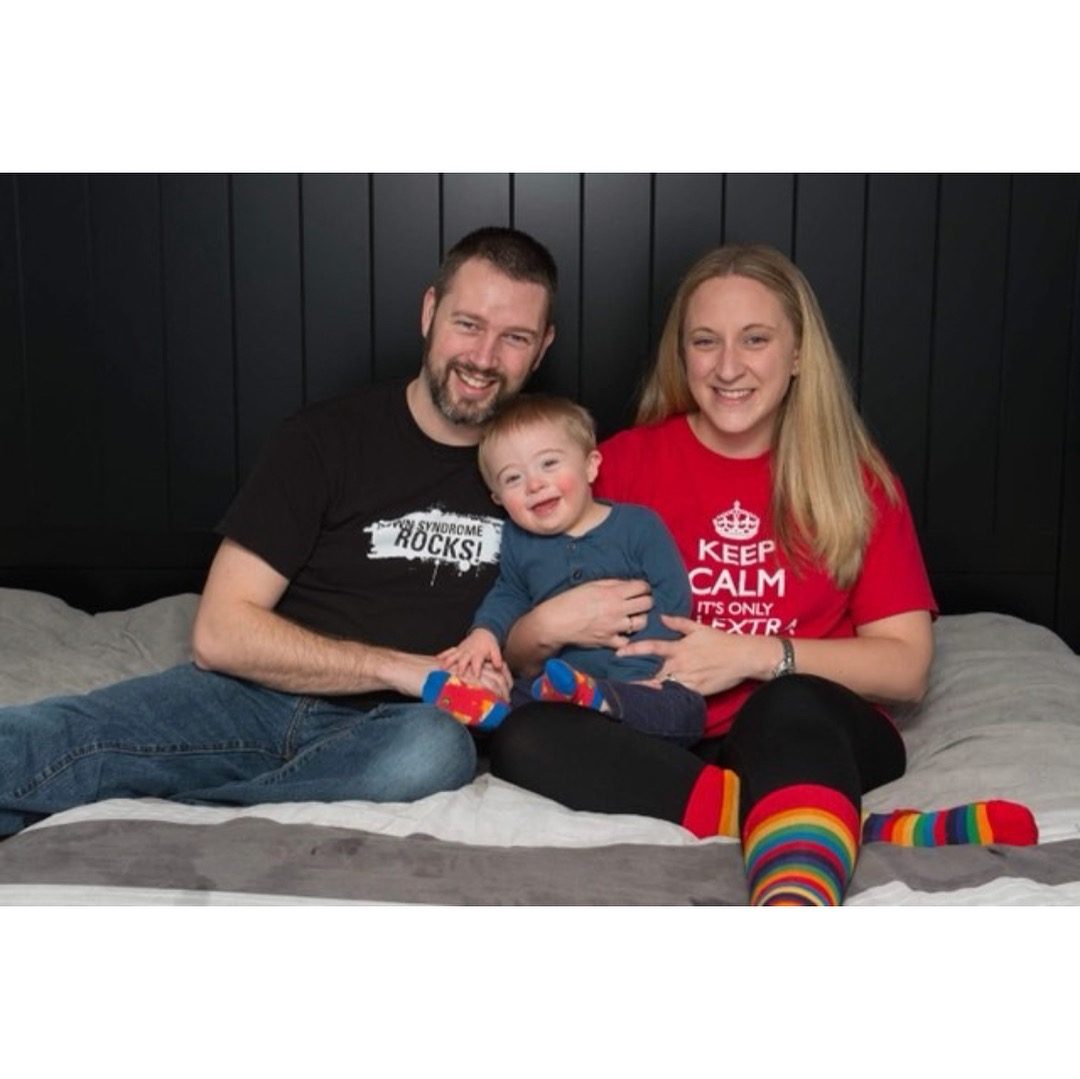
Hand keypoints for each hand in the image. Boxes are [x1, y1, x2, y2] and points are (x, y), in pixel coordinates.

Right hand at [438, 628, 504, 681]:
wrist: (483, 633)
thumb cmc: (489, 644)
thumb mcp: (495, 650)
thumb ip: (497, 658)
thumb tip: (498, 666)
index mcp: (478, 653)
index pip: (477, 662)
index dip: (476, 669)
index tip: (475, 677)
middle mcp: (469, 652)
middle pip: (463, 660)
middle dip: (460, 667)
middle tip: (457, 676)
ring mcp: (461, 650)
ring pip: (453, 655)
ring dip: (448, 661)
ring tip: (442, 668)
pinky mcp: (457, 649)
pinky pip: (449, 651)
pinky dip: (442, 655)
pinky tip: (436, 659)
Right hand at [539, 578, 654, 650]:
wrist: (555, 622)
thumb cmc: (570, 600)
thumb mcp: (591, 585)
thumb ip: (612, 583)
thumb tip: (628, 584)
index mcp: (613, 593)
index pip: (642, 587)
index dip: (644, 586)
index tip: (641, 588)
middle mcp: (617, 609)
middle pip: (647, 603)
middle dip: (646, 600)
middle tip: (640, 601)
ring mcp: (615, 627)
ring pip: (642, 622)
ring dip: (639, 618)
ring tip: (632, 616)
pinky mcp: (609, 641)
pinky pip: (627, 640)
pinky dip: (626, 637)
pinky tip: (622, 632)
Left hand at [617, 614, 772, 696]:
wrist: (743, 657)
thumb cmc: (721, 641)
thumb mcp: (699, 627)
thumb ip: (678, 622)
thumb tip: (660, 616)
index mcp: (679, 648)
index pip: (651, 648)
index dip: (633, 650)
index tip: (618, 653)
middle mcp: (681, 664)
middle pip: (652, 672)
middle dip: (635, 678)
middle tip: (618, 681)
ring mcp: (688, 679)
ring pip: (663, 686)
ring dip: (648, 689)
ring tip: (630, 694)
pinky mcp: (696, 691)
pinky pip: (678, 695)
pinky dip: (666, 697)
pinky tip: (654, 702)